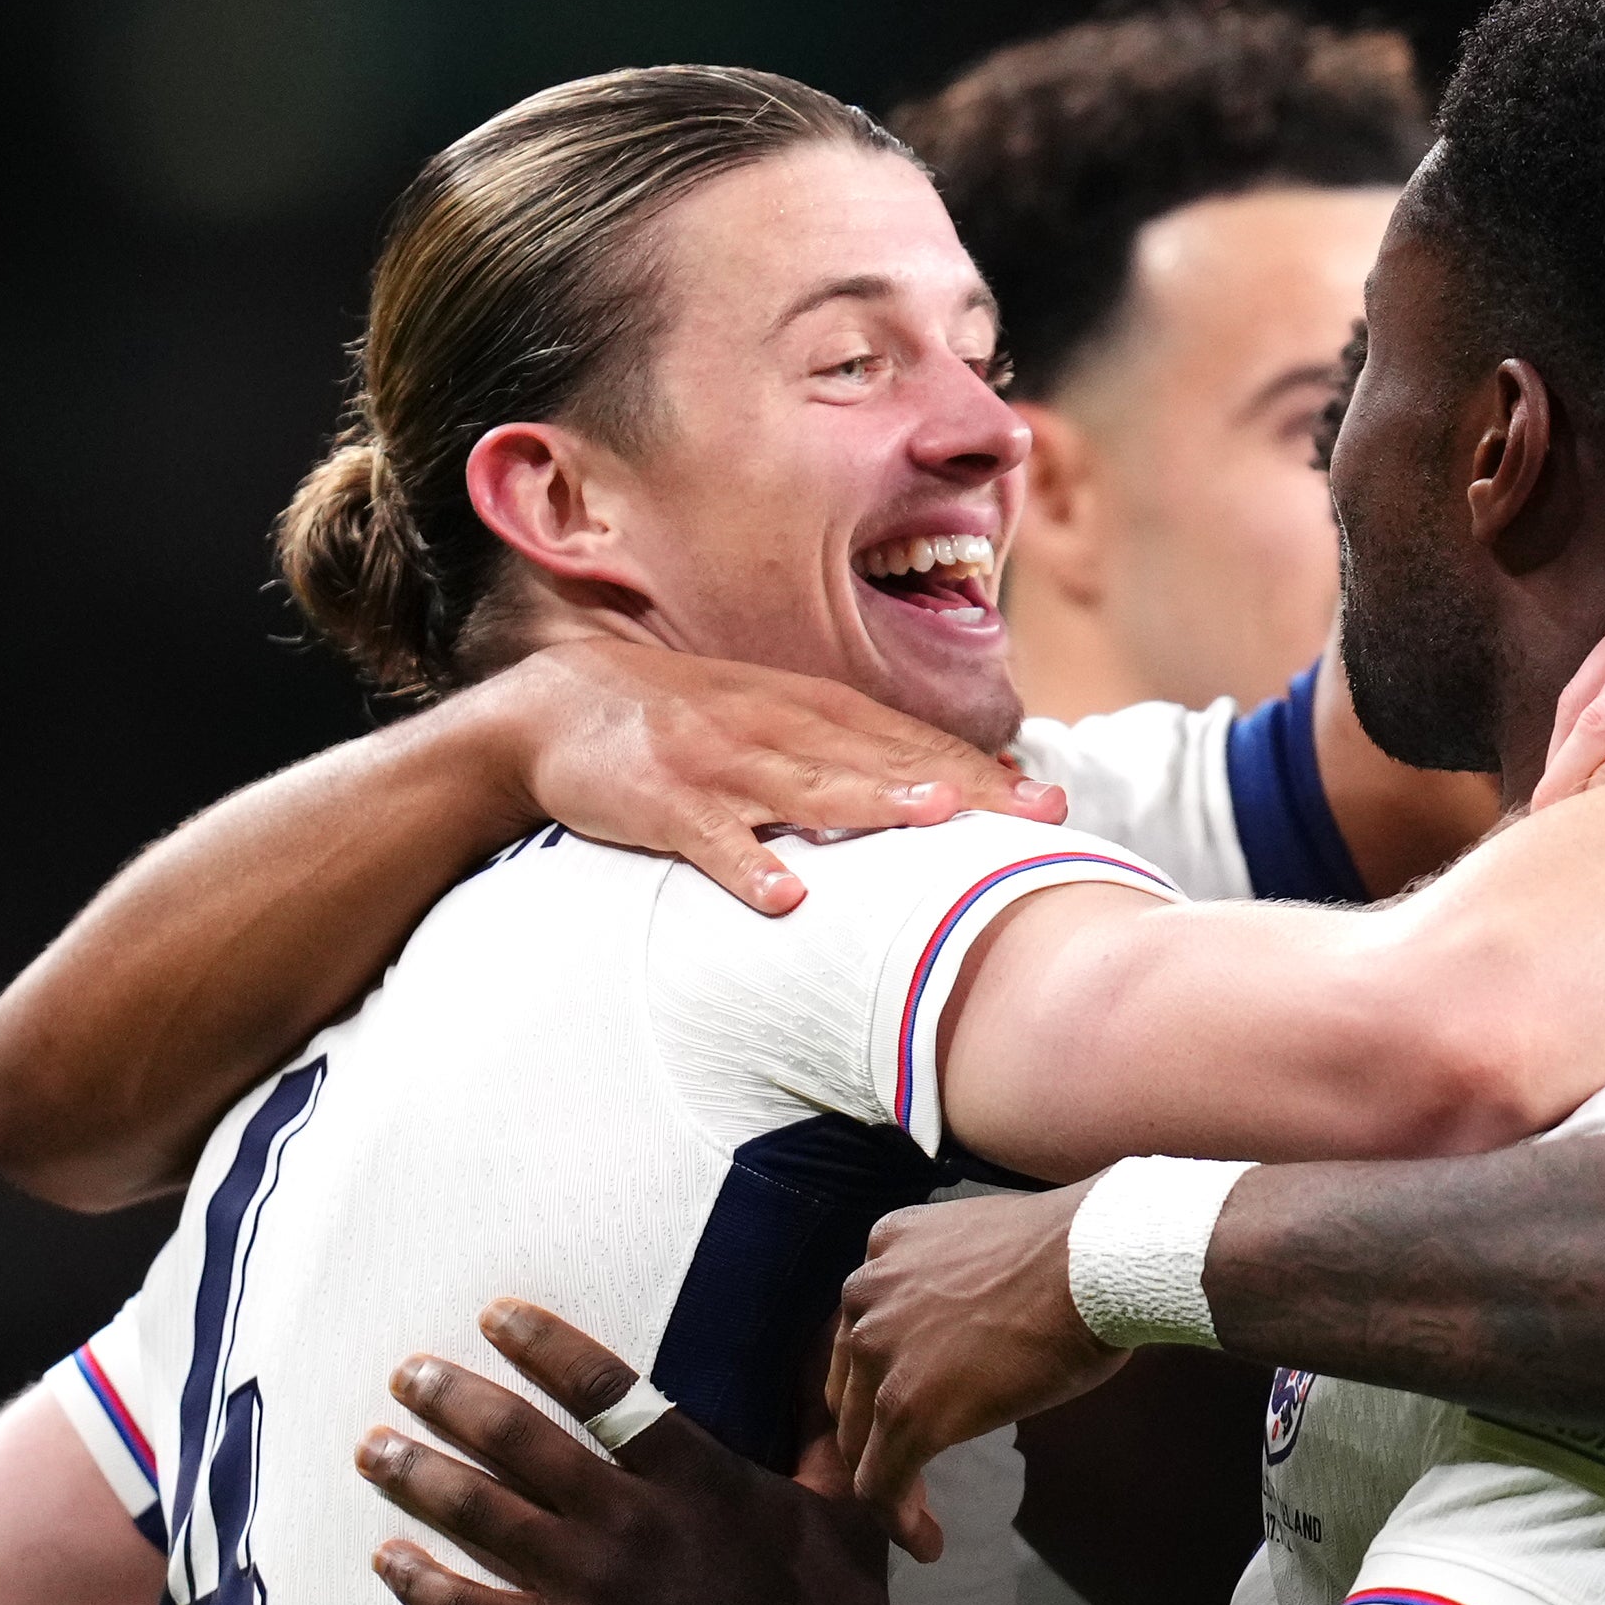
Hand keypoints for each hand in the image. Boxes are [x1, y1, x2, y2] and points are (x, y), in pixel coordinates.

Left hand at [358, 1300, 895, 1604]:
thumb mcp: (847, 1517)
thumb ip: (823, 1441)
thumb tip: (836, 1367)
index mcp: (697, 1478)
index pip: (605, 1390)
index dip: (544, 1344)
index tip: (494, 1315)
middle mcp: (631, 1521)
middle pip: (520, 1441)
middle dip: (453, 1400)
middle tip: (405, 1375)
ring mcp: (591, 1588)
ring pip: (481, 1515)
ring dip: (418, 1476)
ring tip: (373, 1450)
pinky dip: (422, 1583)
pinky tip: (387, 1559)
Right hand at [492, 640, 1065, 914]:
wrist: (557, 706)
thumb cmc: (684, 722)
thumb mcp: (771, 718)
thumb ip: (849, 750)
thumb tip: (946, 785)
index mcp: (807, 708)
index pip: (910, 740)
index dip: (981, 769)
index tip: (1047, 801)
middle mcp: (775, 729)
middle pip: (882, 759)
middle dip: (961, 785)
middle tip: (1032, 814)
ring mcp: (720, 766)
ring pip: (809, 787)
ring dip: (873, 803)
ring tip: (936, 822)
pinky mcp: (663, 804)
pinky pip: (711, 841)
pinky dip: (747, 867)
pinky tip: (786, 898)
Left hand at [831, 1183, 1122, 1521]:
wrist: (1102, 1260)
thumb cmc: (1082, 1252)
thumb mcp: (992, 1247)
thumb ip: (959, 1286)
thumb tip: (978, 1336)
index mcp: (888, 1246)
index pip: (864, 1325)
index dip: (880, 1376)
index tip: (908, 1406)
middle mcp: (867, 1294)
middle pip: (849, 1385)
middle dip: (874, 1434)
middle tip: (910, 1468)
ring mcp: (881, 1354)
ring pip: (859, 1439)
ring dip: (886, 1482)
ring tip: (917, 1517)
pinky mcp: (907, 1409)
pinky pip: (882, 1483)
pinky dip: (898, 1521)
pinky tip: (928, 1544)